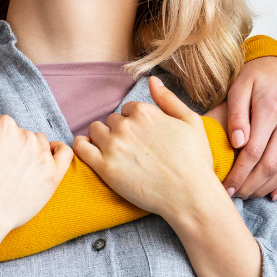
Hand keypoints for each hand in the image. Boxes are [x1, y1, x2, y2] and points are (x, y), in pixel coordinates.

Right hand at [0, 116, 72, 243]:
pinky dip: (58, 152)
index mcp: (4, 127)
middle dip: (11, 147)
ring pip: (40, 143)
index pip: (1, 126)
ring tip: (16, 173)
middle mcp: (26, 137)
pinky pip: (65, 153)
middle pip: (21, 134)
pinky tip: (47, 159)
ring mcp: (42, 156)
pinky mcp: (53, 175)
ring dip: (30, 152)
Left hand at [73, 77, 224, 221]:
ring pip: (95, 130)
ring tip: (115, 151)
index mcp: (145, 112)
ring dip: (102, 137)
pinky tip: (89, 149)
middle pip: (111, 119)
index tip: (143, 136)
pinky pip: (81, 148)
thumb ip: (168, 99)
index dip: (135, 121)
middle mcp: (126, 126)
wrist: (190, 196)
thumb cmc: (195, 160)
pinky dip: (82, 145)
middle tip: (133, 148)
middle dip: (120, 130)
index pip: (128, 108)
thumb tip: (153, 80)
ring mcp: (113, 146)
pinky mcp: (104, 168)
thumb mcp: (191, 121)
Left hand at [223, 56, 276, 199]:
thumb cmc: (254, 77)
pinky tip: (275, 193)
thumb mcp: (238, 87)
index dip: (238, 173)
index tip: (225, 186)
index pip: (253, 151)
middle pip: (272, 165)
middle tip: (233, 195)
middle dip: (250, 185)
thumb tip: (237, 143)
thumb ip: (236, 115)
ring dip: (267, 187)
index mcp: (271, 109)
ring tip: (247, 194)